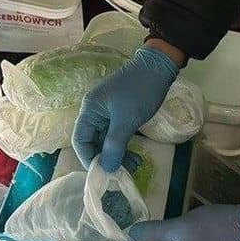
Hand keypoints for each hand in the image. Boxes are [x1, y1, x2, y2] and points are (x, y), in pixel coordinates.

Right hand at [72, 45, 179, 171]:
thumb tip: (107, 169)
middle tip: (120, 174)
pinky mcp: (119, 114)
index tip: (103, 174)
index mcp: (90, 110)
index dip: (89, 159)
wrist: (159, 67)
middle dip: (105, 159)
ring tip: (133, 166)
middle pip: (92, 142)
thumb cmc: (140, 91)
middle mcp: (94, 112)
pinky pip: (115, 135)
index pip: (80, 140)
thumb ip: (114, 146)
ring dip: (116, 155)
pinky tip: (135, 157)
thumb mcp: (127, 121)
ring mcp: (107, 113)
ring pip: (105, 141)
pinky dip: (123, 147)